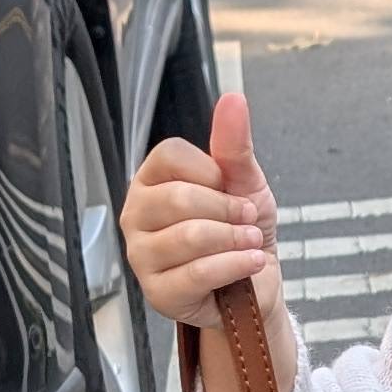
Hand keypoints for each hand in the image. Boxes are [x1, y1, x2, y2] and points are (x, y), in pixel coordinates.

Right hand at [121, 91, 285, 335]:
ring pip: (189, 237)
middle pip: (178, 197)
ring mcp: (141, 255)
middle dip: (228, 209)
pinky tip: (250, 262)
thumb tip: (233, 99)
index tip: (231, 186)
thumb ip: (234, 144)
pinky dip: (234, 265)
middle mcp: (137, 215)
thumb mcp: (244, 182)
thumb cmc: (240, 228)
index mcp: (151, 180)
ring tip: (251, 242)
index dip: (211, 171)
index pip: (169, 156)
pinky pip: (197, 273)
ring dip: (234, 239)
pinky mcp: (157, 293)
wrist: (255, 283)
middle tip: (248, 219)